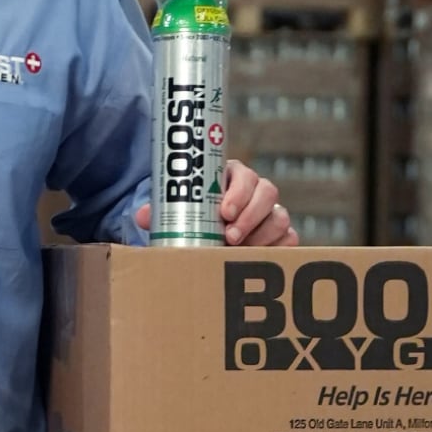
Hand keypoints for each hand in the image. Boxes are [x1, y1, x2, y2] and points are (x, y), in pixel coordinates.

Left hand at [135, 159, 297, 246]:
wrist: (204, 237)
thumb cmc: (191, 218)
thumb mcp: (175, 213)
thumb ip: (159, 212)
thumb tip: (141, 215)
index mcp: (231, 176)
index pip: (244, 175)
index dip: (238, 192)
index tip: (224, 212)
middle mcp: (255, 191)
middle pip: (268, 192)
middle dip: (250, 216)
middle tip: (229, 237)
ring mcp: (271, 212)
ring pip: (280, 215)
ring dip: (262, 234)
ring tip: (238, 250)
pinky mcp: (280, 234)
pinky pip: (290, 237)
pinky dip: (276, 247)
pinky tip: (258, 256)